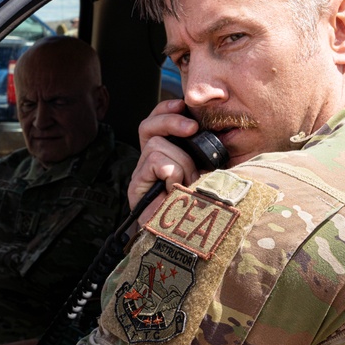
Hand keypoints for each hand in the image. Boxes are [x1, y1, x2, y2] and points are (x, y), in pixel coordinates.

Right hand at [129, 99, 201, 224]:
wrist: (192, 240)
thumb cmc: (205, 205)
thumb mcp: (208, 170)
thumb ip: (202, 150)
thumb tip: (204, 127)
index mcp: (167, 155)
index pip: (156, 122)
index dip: (166, 109)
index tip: (183, 104)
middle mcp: (149, 163)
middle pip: (148, 126)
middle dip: (171, 121)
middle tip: (191, 129)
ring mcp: (141, 175)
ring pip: (157, 144)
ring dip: (180, 161)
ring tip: (187, 183)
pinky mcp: (135, 187)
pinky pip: (157, 160)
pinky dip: (172, 172)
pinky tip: (176, 189)